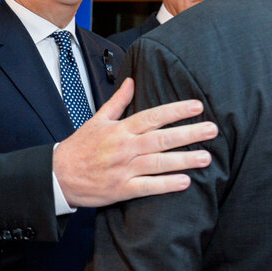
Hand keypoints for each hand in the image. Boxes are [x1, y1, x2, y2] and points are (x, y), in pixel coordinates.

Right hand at [53, 78, 216, 207]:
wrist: (59, 175)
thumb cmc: (80, 147)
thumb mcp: (97, 120)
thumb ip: (118, 102)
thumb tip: (132, 81)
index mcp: (120, 130)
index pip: (152, 116)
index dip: (176, 111)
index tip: (197, 106)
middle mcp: (125, 148)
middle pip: (161, 138)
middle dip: (189, 133)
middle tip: (212, 129)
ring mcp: (124, 169)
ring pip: (159, 163)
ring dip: (184, 160)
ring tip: (206, 157)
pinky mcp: (121, 189)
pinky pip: (147, 187)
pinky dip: (166, 184)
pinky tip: (184, 182)